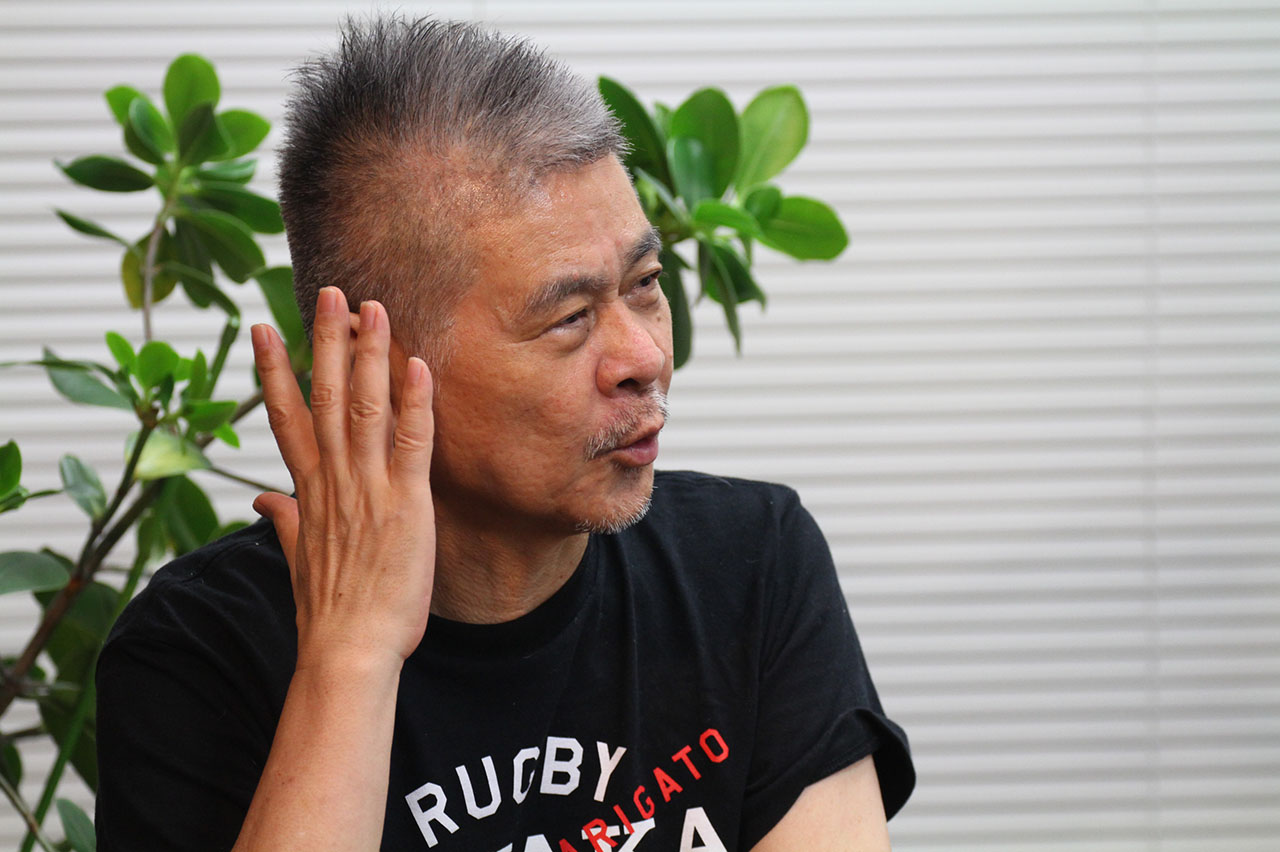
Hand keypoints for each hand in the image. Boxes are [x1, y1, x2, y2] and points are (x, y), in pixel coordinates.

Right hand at [251, 286, 435, 669]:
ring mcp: (368, 489)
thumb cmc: (329, 612)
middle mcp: (332, 481)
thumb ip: (281, 520)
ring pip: (363, 406)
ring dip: (368, 354)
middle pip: (323, 396)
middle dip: (325, 340)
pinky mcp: (406, 504)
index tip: (262, 330)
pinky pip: (412, 442)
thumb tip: (262, 498)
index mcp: (306, 491)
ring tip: (371, 307)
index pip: (284, 417)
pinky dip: (414, 402)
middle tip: (329, 293)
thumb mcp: (296, 559)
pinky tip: (417, 365)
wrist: (348, 651)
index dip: (273, 370)